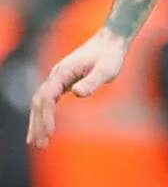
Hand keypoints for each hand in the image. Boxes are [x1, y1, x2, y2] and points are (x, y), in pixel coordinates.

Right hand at [28, 29, 129, 148]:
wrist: (111, 41)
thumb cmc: (110, 55)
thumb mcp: (106, 69)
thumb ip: (92, 81)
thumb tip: (76, 93)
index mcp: (63, 72)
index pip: (47, 97)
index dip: (46, 116)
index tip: (49, 132)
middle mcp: (56, 75)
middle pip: (38, 102)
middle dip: (37, 124)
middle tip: (39, 145)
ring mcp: (58, 78)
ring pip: (40, 103)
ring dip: (37, 122)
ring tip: (37, 143)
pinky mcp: (63, 81)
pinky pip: (48, 101)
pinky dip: (44, 115)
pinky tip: (44, 128)